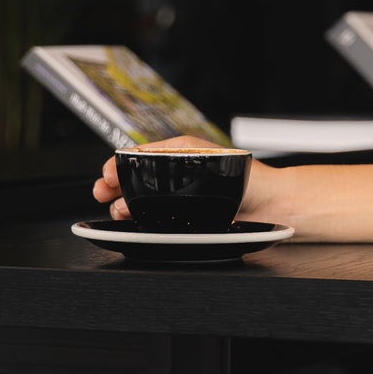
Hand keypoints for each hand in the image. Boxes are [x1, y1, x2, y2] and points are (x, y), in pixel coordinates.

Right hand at [92, 136, 272, 222]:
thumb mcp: (202, 158)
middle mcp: (178, 174)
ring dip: (126, 203)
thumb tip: (142, 160)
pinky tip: (136, 221)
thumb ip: (171, 157)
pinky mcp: (186, 217)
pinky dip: (143, 219)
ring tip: (121, 209)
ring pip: (143, 199)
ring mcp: (181, 195)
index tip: (109, 175)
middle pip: (135, 178)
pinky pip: (157, 217)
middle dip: (115, 185)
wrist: (271, 204)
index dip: (120, 165)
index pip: (139, 156)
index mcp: (180, 153)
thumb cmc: (246, 177)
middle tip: (102, 192)